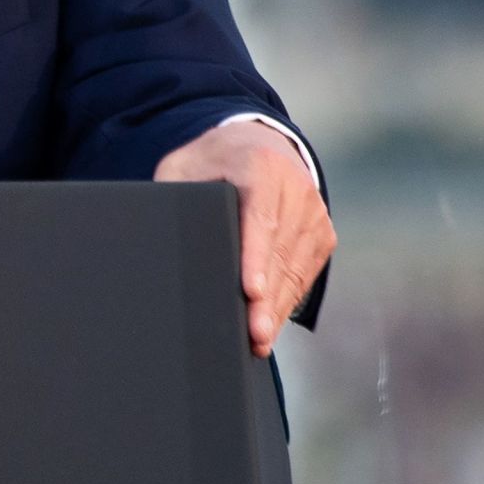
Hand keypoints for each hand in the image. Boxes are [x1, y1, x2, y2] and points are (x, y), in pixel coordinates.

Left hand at [155, 119, 333, 356]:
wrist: (260, 144)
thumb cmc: (212, 162)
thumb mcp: (184, 165)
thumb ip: (174, 193)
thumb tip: (161, 236)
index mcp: (260, 165)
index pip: (260, 217)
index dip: (256, 257)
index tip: (250, 290)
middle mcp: (295, 187)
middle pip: (280, 251)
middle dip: (267, 297)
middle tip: (253, 334)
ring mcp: (314, 212)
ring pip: (295, 268)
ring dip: (278, 307)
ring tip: (260, 339)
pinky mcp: (322, 233)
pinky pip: (305, 273)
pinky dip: (288, 300)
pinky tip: (272, 324)